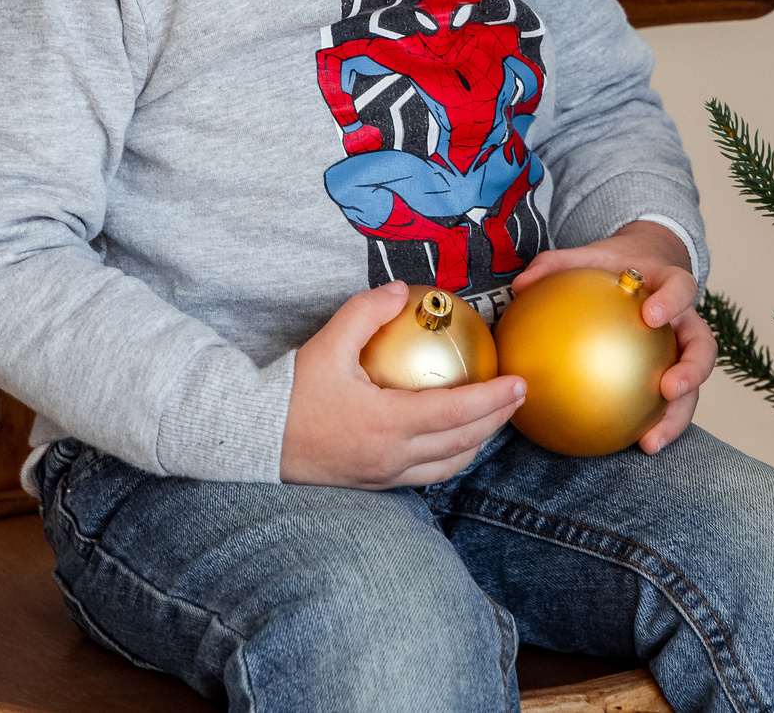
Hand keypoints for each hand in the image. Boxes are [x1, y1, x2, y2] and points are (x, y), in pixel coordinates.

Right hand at [282, 281, 526, 487]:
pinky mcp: (375, 482)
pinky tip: (455, 435)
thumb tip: (401, 290)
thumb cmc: (289, 392)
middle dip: (497, 419)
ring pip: (449, 464)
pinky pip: (428, 474)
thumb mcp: (327, 344)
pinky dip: (451, 455)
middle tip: (519, 394)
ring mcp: (384, 475)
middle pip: (462, 442)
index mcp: (386, 424)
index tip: (519, 382)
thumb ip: (366, 312)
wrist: (254, 438)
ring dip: (478, 440)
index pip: (455, 414)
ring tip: (495, 415)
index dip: (492, 399)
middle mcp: (392, 457)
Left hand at [513, 221, 713, 454]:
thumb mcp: (588, 259)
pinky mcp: (671, 379)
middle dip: (692, 370)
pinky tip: (628, 445)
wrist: (640, 273)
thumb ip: (556, 266)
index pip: (681, 288)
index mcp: (670, 287)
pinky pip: (665, 405)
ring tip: (652, 441)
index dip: (672, 301)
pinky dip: (651, 426)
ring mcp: (682, 353)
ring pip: (693, 389)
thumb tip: (521, 283)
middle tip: (669, 389)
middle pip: (703, 348)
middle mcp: (685, 322)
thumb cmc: (613, 268)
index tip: (651, 316)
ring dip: (676, 417)